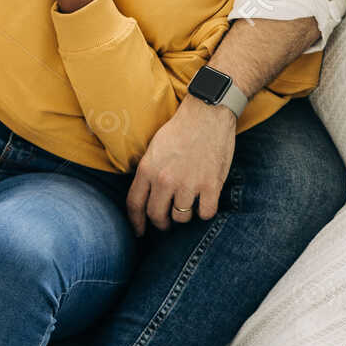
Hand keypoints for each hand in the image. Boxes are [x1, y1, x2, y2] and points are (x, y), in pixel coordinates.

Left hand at [127, 93, 235, 234]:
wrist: (208, 113)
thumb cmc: (181, 129)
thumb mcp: (154, 148)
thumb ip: (148, 173)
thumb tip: (145, 197)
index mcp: (147, 169)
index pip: (134, 205)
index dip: (136, 222)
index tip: (140, 231)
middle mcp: (165, 180)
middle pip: (157, 216)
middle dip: (161, 223)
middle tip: (167, 222)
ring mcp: (188, 184)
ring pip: (181, 218)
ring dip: (185, 215)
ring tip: (189, 204)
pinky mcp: (211, 185)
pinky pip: (205, 213)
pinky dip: (205, 212)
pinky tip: (205, 203)